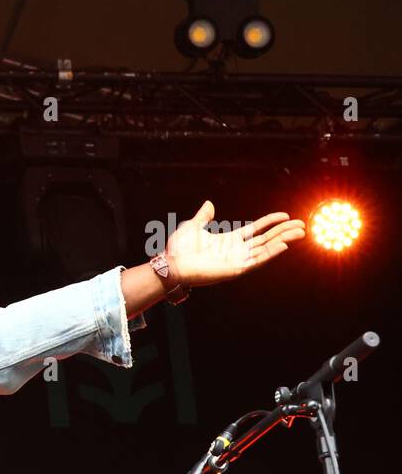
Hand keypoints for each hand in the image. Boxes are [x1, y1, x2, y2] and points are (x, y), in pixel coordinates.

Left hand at [166, 200, 305, 286]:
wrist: (171, 264)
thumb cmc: (179, 249)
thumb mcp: (193, 227)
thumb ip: (203, 216)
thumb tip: (209, 203)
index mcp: (229, 240)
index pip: (256, 230)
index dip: (270, 222)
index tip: (285, 216)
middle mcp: (236, 250)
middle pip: (266, 239)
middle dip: (284, 232)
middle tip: (302, 226)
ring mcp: (237, 260)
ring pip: (266, 249)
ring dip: (283, 241)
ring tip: (299, 233)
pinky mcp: (235, 270)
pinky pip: (256, 261)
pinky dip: (270, 253)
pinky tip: (283, 245)